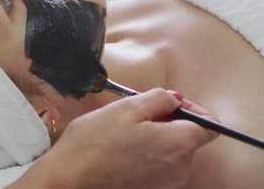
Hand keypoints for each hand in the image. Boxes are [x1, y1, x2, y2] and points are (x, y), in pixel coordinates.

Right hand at [11, 89, 217, 188]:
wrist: (69, 179)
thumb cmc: (94, 143)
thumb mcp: (126, 108)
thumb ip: (159, 98)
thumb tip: (176, 99)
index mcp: (179, 144)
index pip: (209, 125)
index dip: (191, 108)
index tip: (167, 102)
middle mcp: (180, 169)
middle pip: (189, 138)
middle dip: (168, 122)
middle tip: (136, 114)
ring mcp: (166, 184)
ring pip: (172, 152)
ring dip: (156, 138)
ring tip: (124, 133)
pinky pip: (159, 166)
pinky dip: (147, 154)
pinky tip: (121, 149)